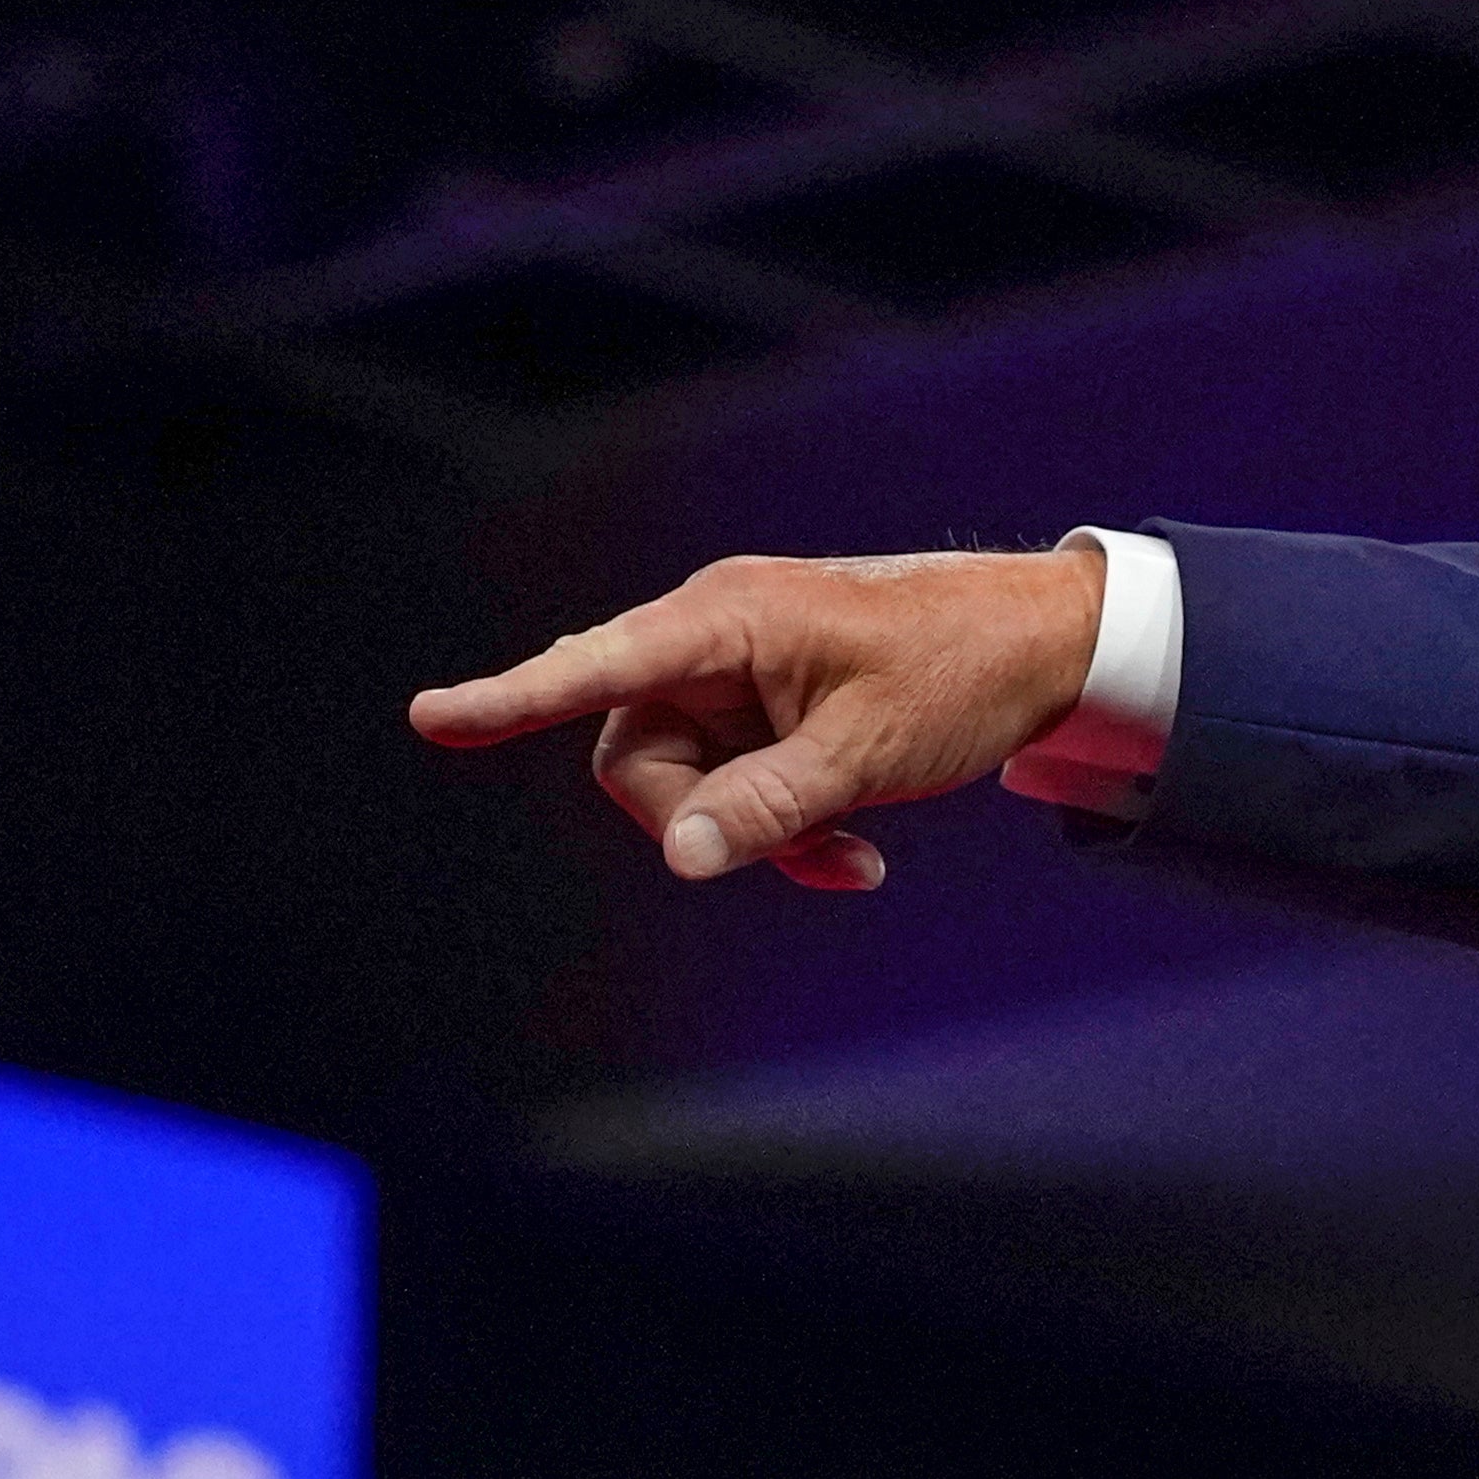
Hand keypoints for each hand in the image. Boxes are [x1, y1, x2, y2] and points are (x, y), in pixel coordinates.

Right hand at [406, 543, 1105, 890]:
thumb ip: (770, 806)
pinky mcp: (767, 707)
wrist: (1047, 645)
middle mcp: (716, 637)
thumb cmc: (962, 673)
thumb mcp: (869, 753)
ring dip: (759, 835)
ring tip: (856, 858)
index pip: (598, 667)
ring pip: (690, 783)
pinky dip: (783, 824)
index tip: (432, 719)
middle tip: (812, 854)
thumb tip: (683, 858)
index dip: (513, 699)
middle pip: (637, 756)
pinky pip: (735, 782)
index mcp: (728, 619)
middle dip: (704, 822)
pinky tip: (858, 853)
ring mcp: (739, 674)